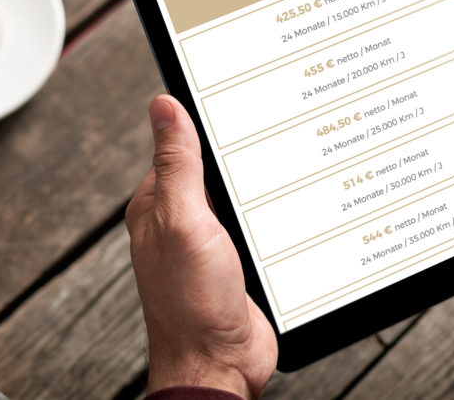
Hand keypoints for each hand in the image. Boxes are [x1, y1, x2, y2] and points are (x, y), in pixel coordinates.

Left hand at [125, 95, 276, 397]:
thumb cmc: (191, 304)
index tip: (236, 90)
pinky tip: (296, 202)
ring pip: (242, 194)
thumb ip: (178, 164)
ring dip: (263, 183)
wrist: (220, 364)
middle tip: (276, 119)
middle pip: (216, 166)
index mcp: (158, 202)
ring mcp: (212, 241)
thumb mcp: (184, 221)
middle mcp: (182, 219)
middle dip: (242, 149)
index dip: (206, 116)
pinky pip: (260, 223)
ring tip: (290, 154)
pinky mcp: (240, 260)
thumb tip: (162, 105)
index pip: (180, 142)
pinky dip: (276, 212)